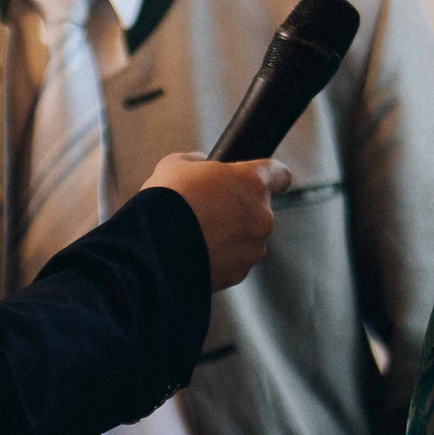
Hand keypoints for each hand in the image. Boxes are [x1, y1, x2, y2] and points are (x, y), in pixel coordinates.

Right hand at [141, 152, 290, 290]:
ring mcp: (253, 247)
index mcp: (252, 182)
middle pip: (258, 209)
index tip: (256, 181)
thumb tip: (200, 165)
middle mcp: (261, 215)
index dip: (269, 177)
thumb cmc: (166, 200)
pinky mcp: (240, 272)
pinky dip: (221, 258)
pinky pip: (235, 261)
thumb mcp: (175, 165)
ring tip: (197, 235)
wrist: (154, 248)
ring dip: (230, 236)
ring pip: (247, 238)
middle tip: (207, 211)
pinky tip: (196, 253)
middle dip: (238, 210)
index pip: (280, 174)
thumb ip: (197, 162)